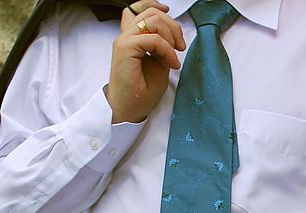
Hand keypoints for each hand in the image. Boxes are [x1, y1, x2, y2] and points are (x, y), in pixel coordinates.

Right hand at [106, 1, 185, 123]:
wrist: (129, 108)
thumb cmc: (142, 90)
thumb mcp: (159, 63)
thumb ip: (163, 46)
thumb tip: (171, 36)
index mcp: (132, 37)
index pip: (138, 9)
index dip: (153, 5)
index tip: (168, 11)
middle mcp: (126, 36)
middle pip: (151, 13)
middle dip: (173, 26)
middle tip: (180, 46)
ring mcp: (124, 40)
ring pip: (152, 21)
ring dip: (171, 36)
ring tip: (175, 56)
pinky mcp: (125, 48)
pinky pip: (153, 39)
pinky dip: (167, 50)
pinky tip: (171, 64)